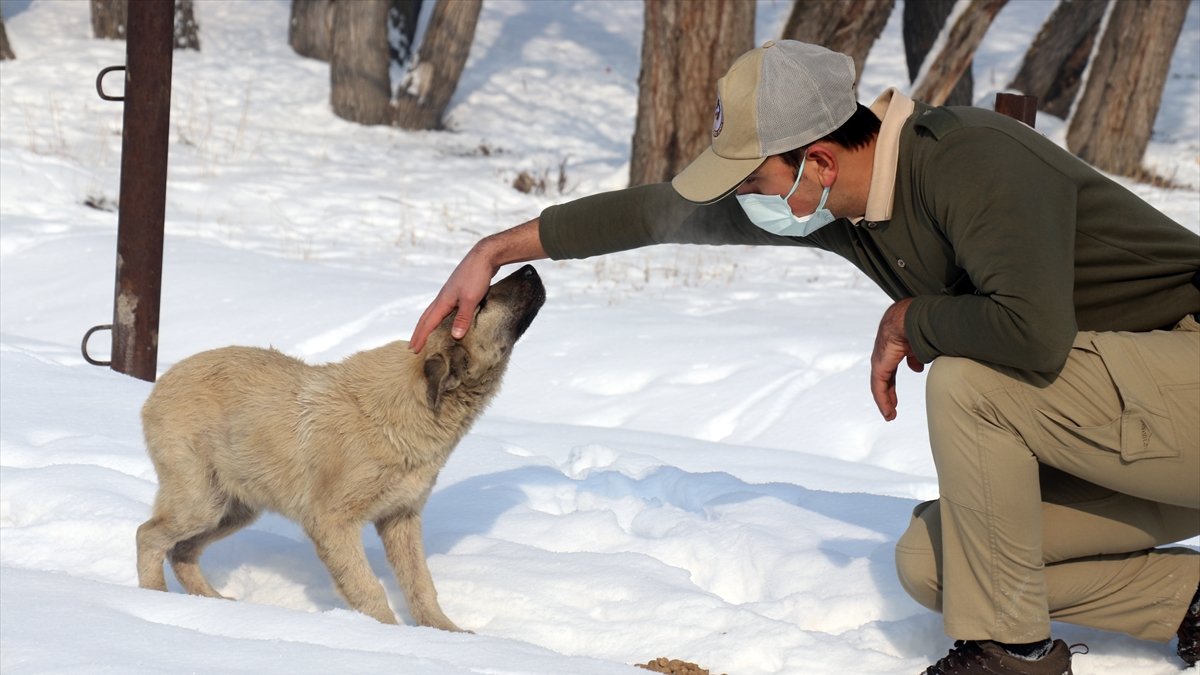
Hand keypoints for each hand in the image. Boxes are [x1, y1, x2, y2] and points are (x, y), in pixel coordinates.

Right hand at [410, 246, 496, 352]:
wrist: (484, 256)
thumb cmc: (476, 276)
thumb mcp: (471, 299)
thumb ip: (463, 318)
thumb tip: (454, 336)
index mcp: (443, 301)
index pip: (428, 323)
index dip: (420, 337)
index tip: (413, 351)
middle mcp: (443, 298)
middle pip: (426, 318)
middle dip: (419, 333)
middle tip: (413, 347)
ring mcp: (450, 294)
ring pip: (434, 313)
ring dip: (428, 325)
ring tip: (425, 336)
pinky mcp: (459, 292)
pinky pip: (444, 309)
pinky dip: (440, 318)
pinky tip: (446, 321)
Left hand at [870, 298, 923, 420]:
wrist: (911, 318)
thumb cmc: (917, 325)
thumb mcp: (918, 345)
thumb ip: (915, 357)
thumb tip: (916, 369)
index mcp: (892, 349)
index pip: (889, 371)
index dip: (892, 386)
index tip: (895, 400)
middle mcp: (883, 355)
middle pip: (884, 379)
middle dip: (888, 395)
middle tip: (891, 410)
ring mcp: (880, 359)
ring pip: (880, 385)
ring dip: (885, 401)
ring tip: (889, 415)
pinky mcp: (880, 365)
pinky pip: (879, 386)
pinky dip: (883, 399)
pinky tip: (888, 410)